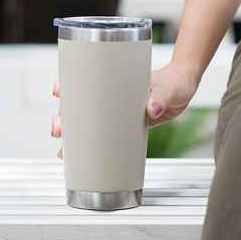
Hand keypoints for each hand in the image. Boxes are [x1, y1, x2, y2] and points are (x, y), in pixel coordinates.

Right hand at [50, 60, 198, 157]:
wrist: (183, 88)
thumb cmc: (173, 81)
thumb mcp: (168, 89)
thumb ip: (160, 98)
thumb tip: (152, 109)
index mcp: (115, 79)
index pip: (84, 79)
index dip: (67, 85)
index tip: (58, 91)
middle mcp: (111, 95)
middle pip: (79, 105)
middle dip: (63, 117)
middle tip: (58, 129)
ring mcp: (116, 111)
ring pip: (86, 123)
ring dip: (72, 137)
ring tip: (63, 153)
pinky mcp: (124, 126)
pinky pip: (103, 136)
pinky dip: (91, 147)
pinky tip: (80, 160)